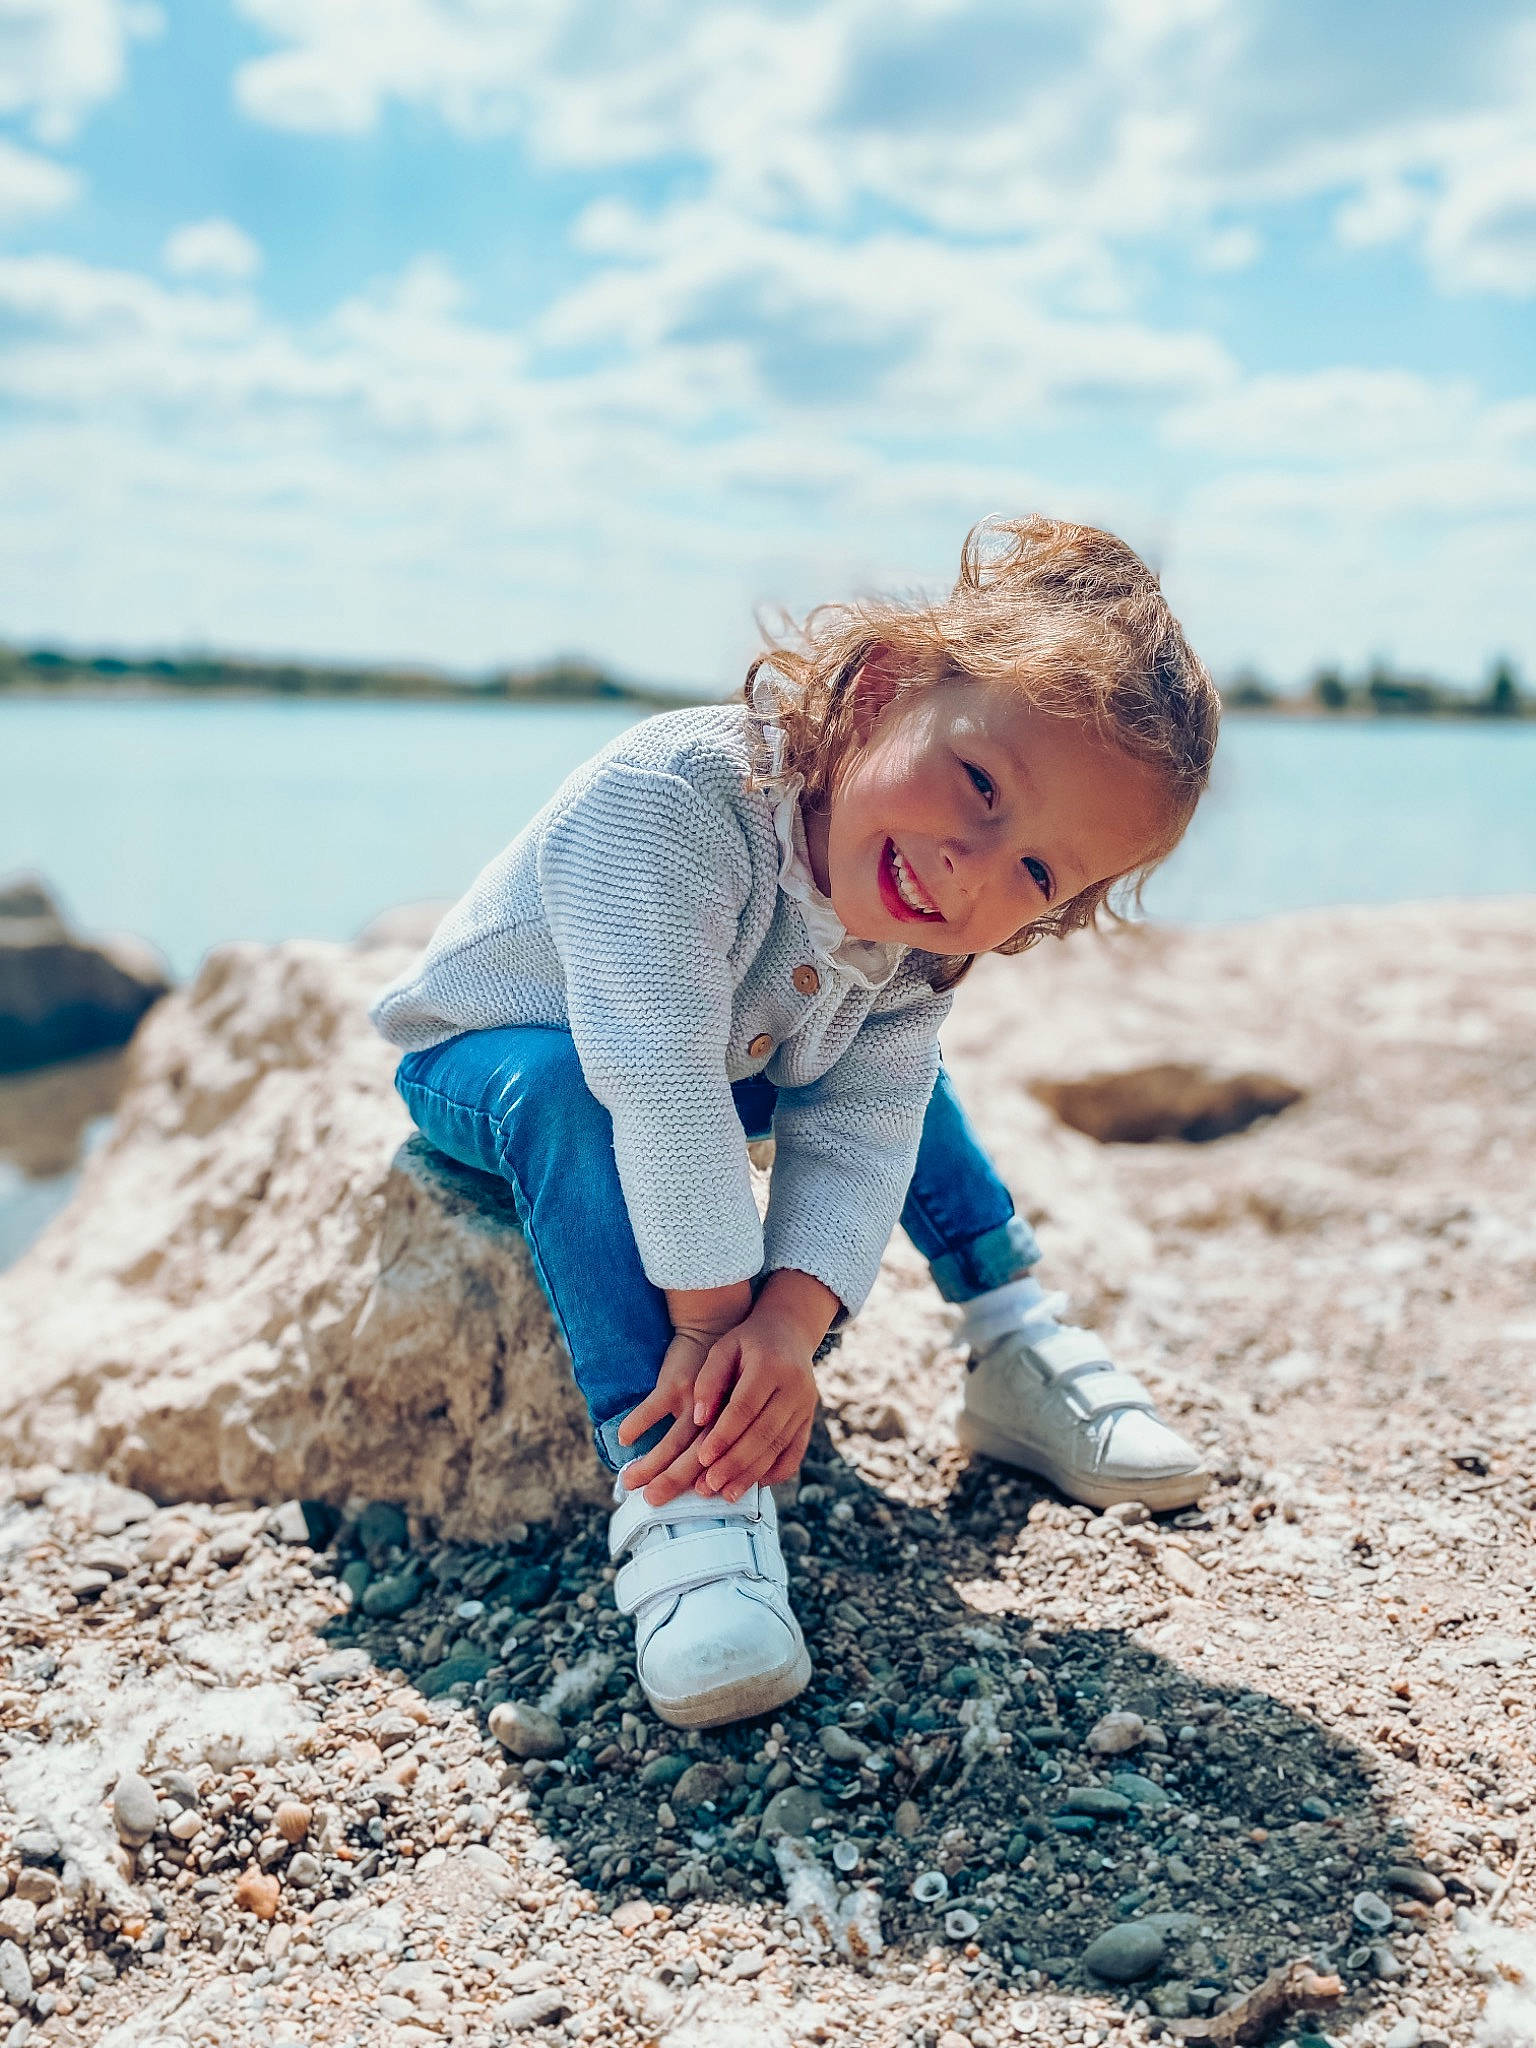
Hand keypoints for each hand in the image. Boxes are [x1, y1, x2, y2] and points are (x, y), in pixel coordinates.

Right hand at [617, 1280, 751, 1505]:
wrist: (716, 1326)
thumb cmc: (724, 1372)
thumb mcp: (731, 1403)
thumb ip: (724, 1435)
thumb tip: (711, 1475)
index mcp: (729, 1428)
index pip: (717, 1465)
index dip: (700, 1486)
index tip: (683, 1505)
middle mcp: (714, 1419)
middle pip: (693, 1460)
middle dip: (670, 1483)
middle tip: (650, 1501)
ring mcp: (694, 1402)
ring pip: (671, 1442)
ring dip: (649, 1463)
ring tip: (629, 1481)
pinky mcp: (676, 1383)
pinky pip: (653, 1408)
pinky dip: (638, 1423)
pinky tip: (624, 1437)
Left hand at [689, 1283, 830, 1500]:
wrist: (789, 1332)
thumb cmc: (746, 1342)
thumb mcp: (723, 1348)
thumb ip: (708, 1380)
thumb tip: (699, 1419)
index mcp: (770, 1365)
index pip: (745, 1407)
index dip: (724, 1434)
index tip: (702, 1457)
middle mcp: (794, 1387)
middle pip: (764, 1433)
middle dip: (735, 1462)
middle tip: (709, 1485)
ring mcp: (806, 1405)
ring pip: (779, 1446)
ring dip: (752, 1474)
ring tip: (726, 1494)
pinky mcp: (809, 1419)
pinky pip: (796, 1452)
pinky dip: (777, 1471)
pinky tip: (755, 1485)